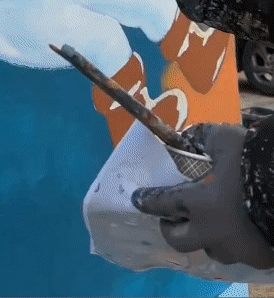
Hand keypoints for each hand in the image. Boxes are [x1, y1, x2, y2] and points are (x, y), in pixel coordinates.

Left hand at [132, 124, 273, 268]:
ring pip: (210, 248)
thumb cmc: (254, 160)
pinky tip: (236, 227)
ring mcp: (237, 249)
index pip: (163, 204)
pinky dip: (232, 241)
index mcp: (201, 205)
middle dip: (170, 227)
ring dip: (203, 235)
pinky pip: (237, 253)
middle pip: (180, 239)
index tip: (138, 200)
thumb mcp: (224, 139)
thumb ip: (200, 139)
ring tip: (208, 220)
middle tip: (171, 216)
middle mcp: (213, 233)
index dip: (148, 200)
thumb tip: (186, 138)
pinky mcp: (258, 257)